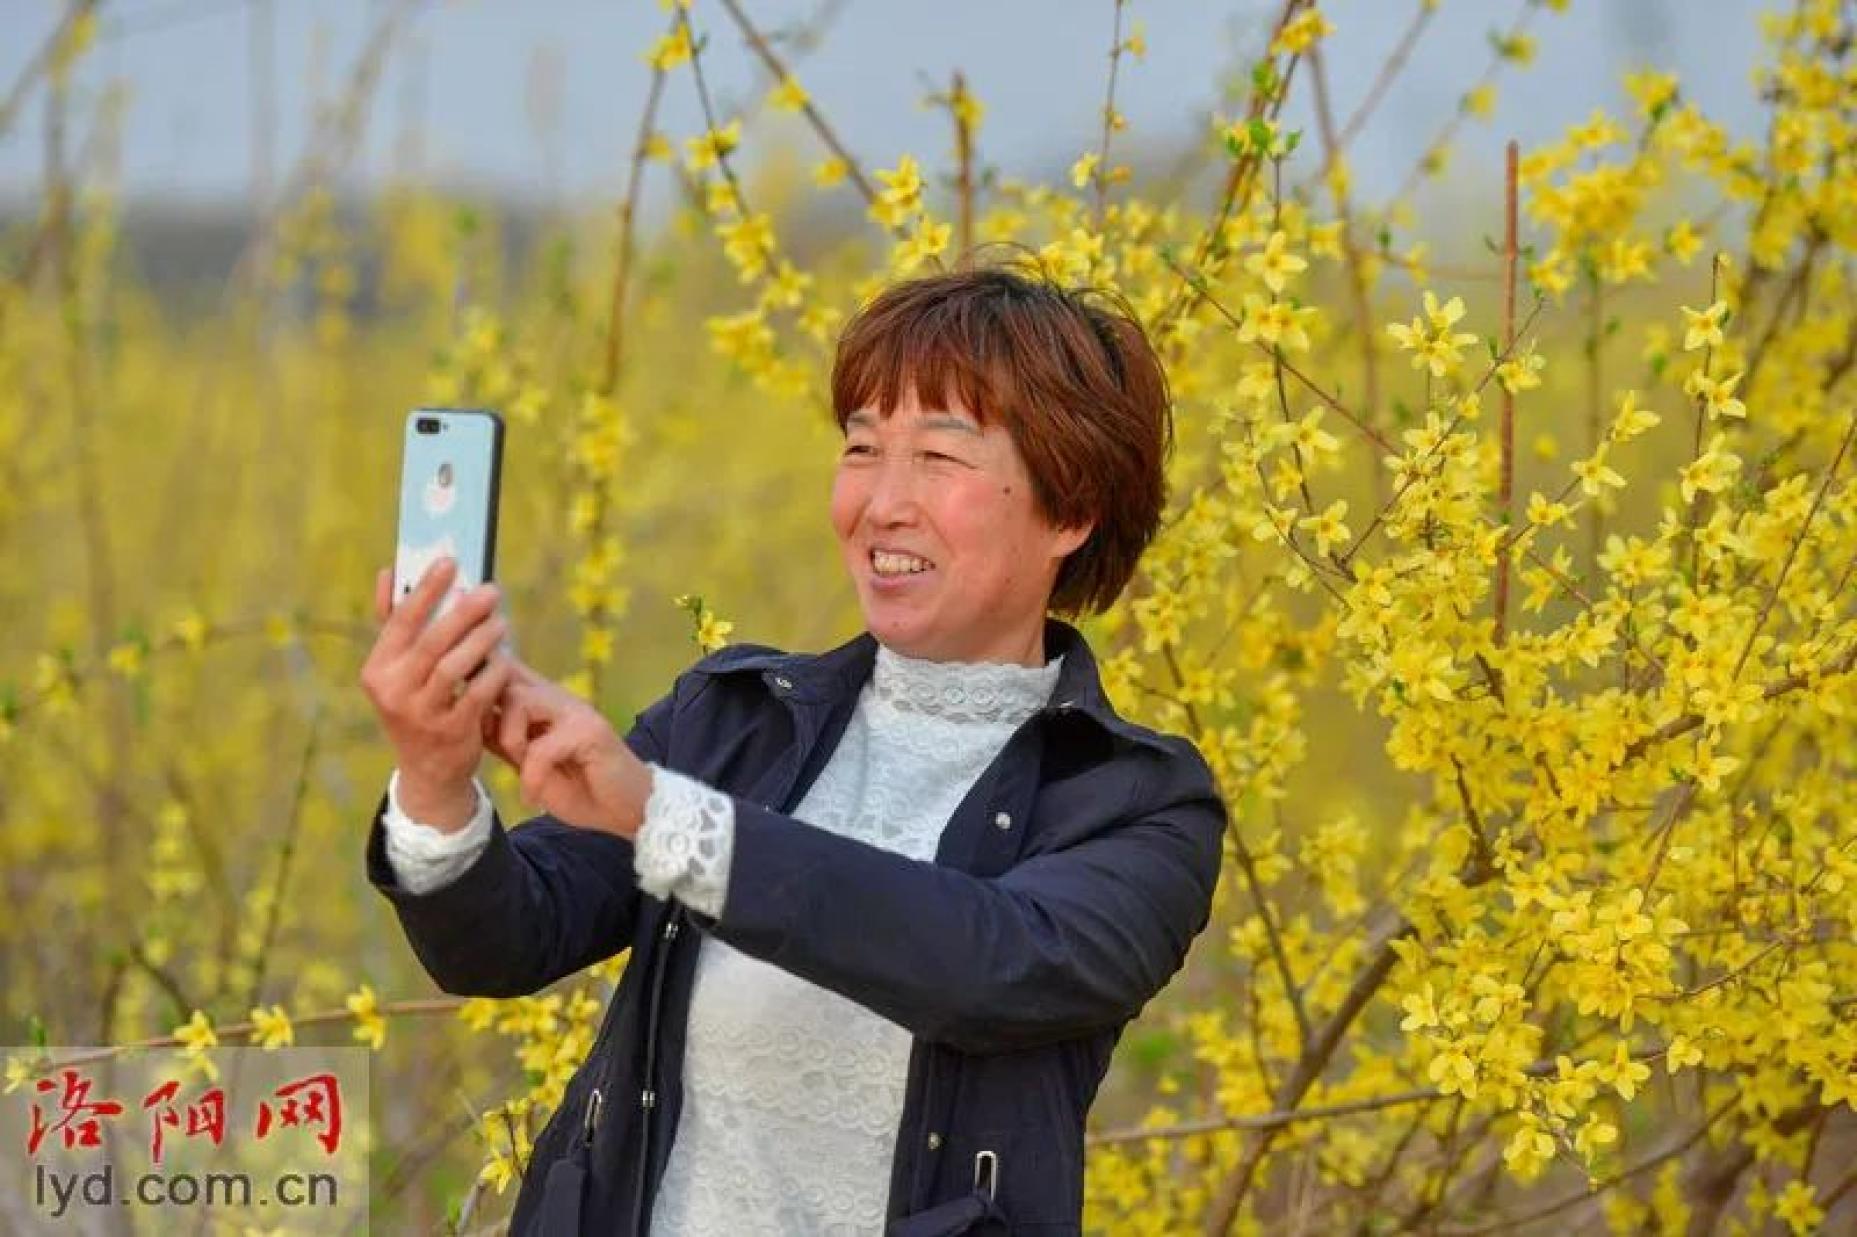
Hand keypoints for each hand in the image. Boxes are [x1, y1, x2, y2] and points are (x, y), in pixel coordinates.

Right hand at [359, 557, 514, 825]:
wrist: (428, 770)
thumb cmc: (417, 702)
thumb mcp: (399, 670)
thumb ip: (395, 622)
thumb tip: (388, 572)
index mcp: (377, 670)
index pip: (400, 621)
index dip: (426, 589)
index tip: (450, 560)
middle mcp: (393, 692)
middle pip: (432, 641)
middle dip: (465, 612)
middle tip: (491, 590)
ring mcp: (421, 714)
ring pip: (455, 667)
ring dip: (482, 640)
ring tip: (501, 622)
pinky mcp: (451, 732)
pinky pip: (478, 693)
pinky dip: (494, 672)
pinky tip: (505, 658)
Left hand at [483, 658, 654, 838]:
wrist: (627, 809)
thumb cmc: (580, 787)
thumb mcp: (530, 763)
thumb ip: (506, 739)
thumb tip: (467, 720)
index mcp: (545, 700)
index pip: (505, 669)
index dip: (476, 677)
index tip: (456, 703)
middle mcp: (560, 698)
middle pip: (504, 676)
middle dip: (486, 713)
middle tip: (491, 746)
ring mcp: (576, 712)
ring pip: (520, 702)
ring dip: (510, 740)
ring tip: (519, 768)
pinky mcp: (590, 733)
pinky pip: (542, 747)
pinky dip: (531, 777)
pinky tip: (532, 796)